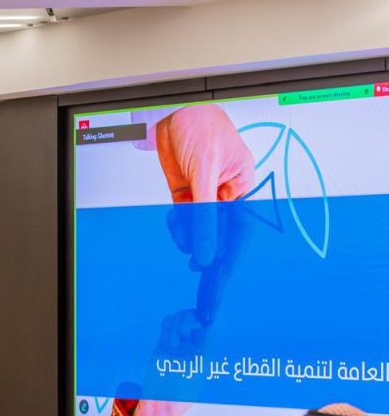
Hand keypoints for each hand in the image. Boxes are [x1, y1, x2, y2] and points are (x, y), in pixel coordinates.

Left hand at [156, 105, 253, 323]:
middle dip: (209, 268)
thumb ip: (204, 215)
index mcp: (242, 187)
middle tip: (204, 305)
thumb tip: (204, 255)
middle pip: (218, 240)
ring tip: (180, 222)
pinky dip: (177, 224)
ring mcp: (203, 197)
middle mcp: (224, 196)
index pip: (237, 234)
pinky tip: (175, 216)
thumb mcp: (202, 171)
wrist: (172, 110)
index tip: (218, 287)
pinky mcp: (184, 195)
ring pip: (195, 231)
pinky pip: (181, 221)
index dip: (228, 263)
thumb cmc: (198, 128)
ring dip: (186, 235)